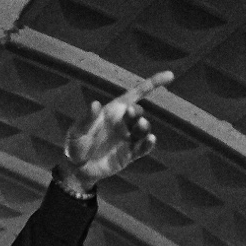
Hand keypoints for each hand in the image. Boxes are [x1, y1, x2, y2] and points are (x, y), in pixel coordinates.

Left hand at [61, 70, 173, 190]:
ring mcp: (128, 138)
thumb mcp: (77, 131)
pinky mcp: (130, 154)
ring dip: (144, 127)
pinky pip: (143, 147)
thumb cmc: (75, 145)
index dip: (152, 83)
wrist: (77, 169)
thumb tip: (95, 104)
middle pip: (138, 112)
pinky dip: (148, 144)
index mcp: (113, 111)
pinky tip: (150, 140)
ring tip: (141, 127)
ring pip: (143, 129)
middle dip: (137, 112)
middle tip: (131, 113)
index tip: (170, 75)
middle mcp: (123, 122)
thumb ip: (87, 119)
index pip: (136, 94)